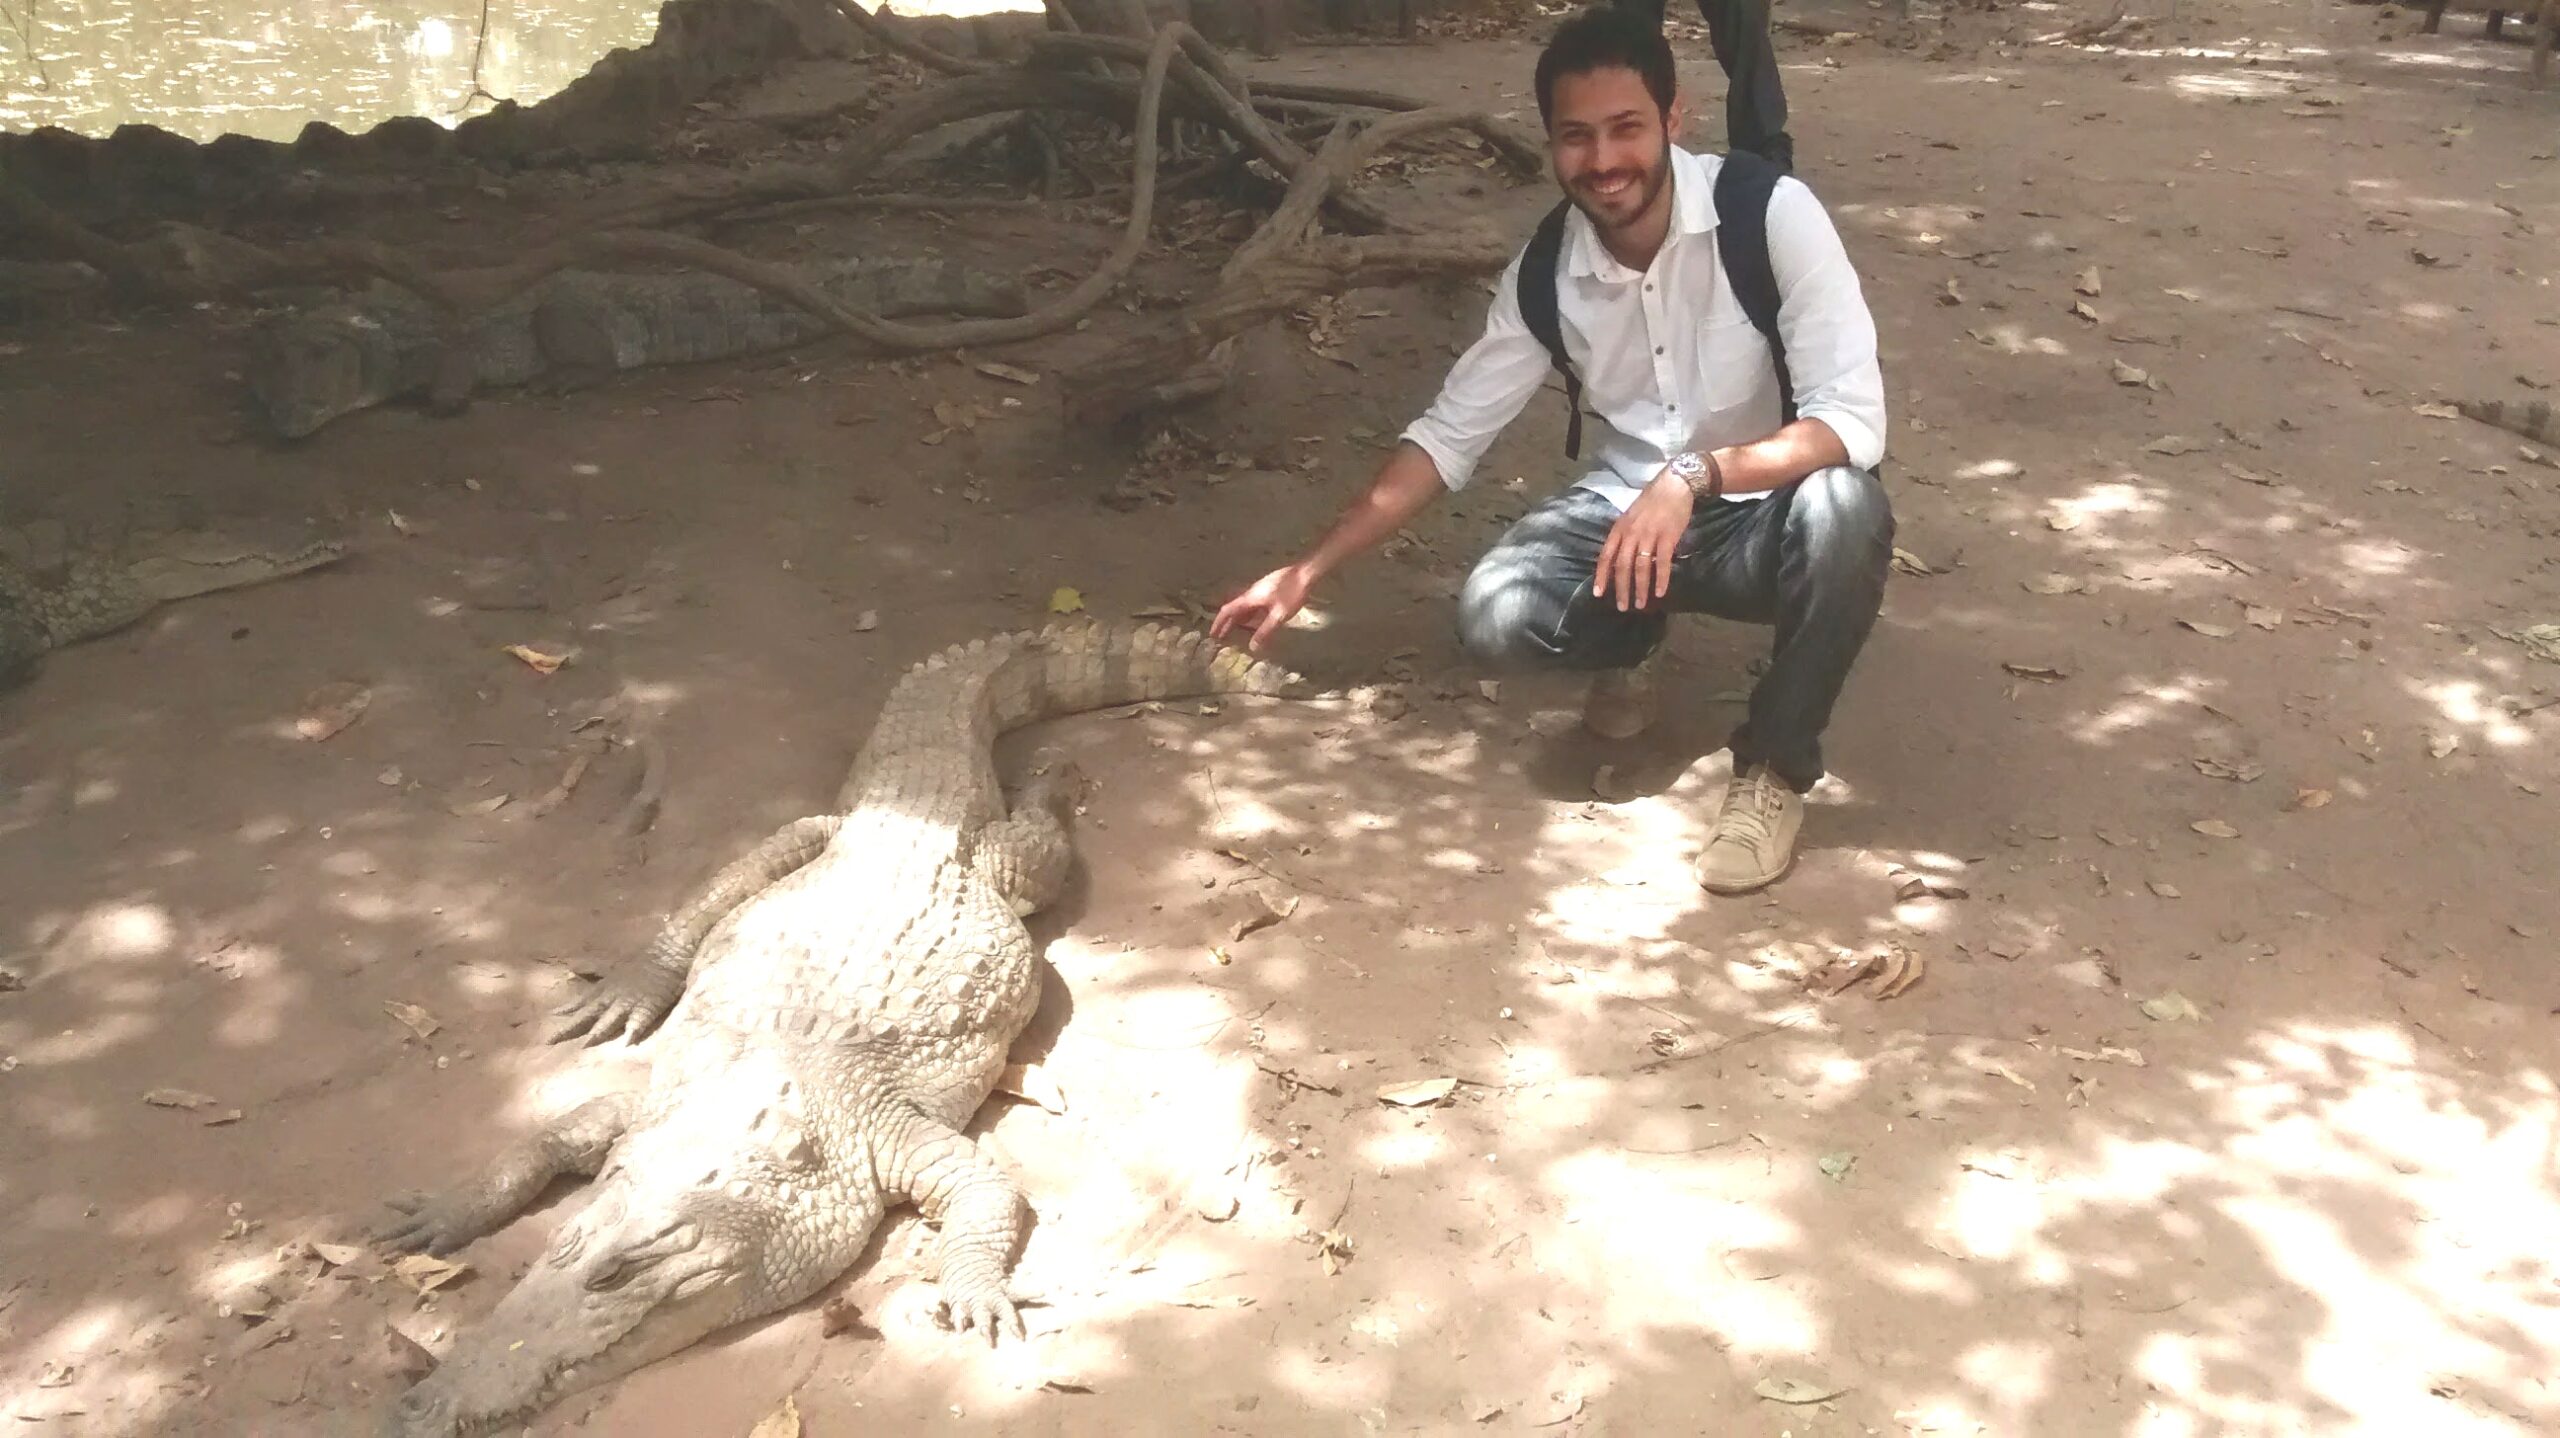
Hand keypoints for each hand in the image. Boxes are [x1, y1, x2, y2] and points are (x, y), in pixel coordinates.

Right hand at [1210, 563, 1314, 651]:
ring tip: (1235, 631)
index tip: (1213, 634)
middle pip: (1234, 608)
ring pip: (1244, 606)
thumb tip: (1253, 647)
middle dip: (1227, 623)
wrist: (1306, 572)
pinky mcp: (1269, 588)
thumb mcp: (1279, 615)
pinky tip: (1255, 619)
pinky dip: (1249, 613)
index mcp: (1250, 597)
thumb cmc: (1293, 593)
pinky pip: (1253, 603)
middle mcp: (1251, 592)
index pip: (1228, 611)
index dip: (1219, 623)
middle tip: (1221, 636)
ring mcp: (1260, 589)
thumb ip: (1265, 631)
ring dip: (1238, 618)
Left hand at [1592, 469, 1694, 610]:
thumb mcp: (1631, 516)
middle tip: (1622, 607)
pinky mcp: (1668, 536)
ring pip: (1641, 567)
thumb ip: (1624, 536)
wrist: (1674, 485)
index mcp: (1620, 528)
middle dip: (1621, 588)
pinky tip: (1660, 592)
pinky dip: (1660, 579)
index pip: (1606, 555)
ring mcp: (1649, 535)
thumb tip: (1619, 558)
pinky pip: (1662, 562)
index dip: (1601, 576)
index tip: (1598, 594)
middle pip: (1622, 566)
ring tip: (1640, 604)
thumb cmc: (1652, 501)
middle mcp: (1631, 533)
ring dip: (1640, 588)